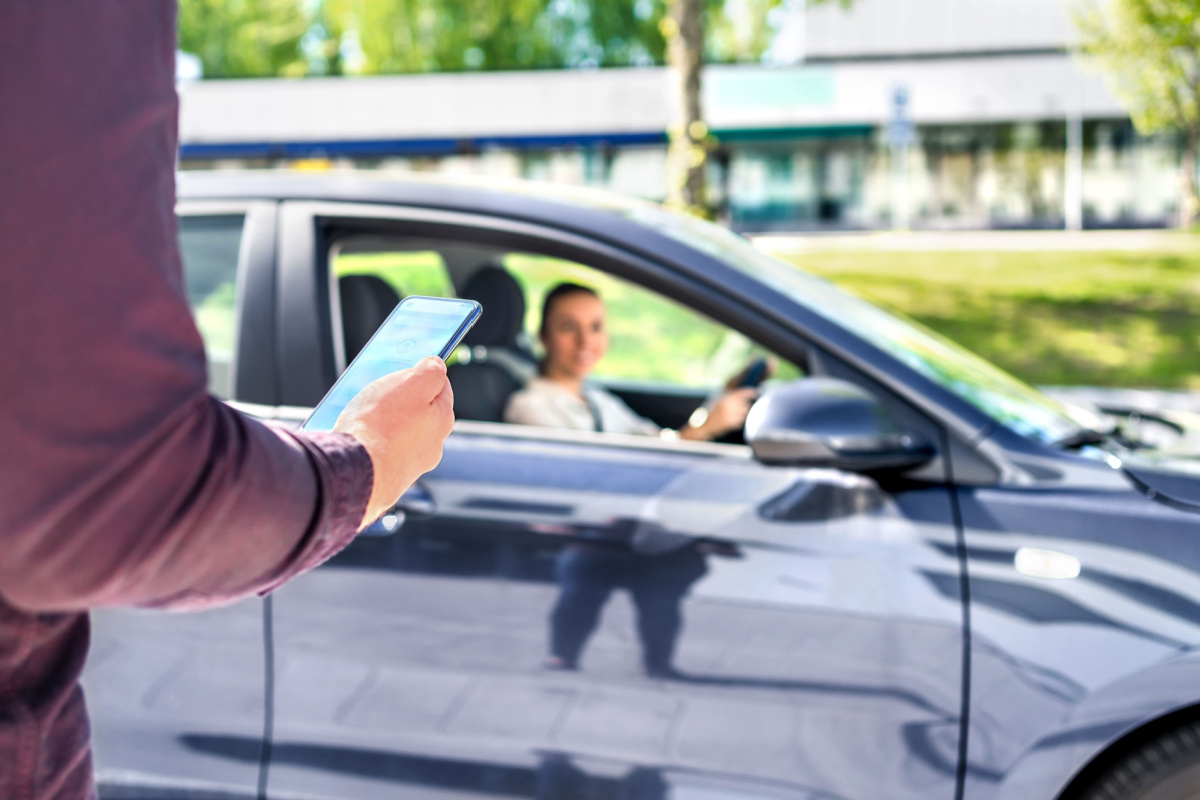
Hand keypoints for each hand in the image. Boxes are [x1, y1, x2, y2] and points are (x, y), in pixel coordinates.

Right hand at [333, 357, 454, 527]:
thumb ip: (430, 371)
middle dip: (400, 400)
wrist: (354, 472)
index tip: (406, 370)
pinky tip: (356, 439)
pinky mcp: (388, 479)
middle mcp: (432, 446)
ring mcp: (410, 466)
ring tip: (361, 416)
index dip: (422, 375)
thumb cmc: (381, 426)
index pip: (441, 388)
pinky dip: (372, 443)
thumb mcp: (411, 383)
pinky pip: (381, 452)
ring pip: (399, 434)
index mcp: (442, 420)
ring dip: (384, 423)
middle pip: (419, 412)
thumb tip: (437, 365)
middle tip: (378, 393)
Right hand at [681, 387, 757, 440]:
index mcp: (725, 398)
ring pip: (744, 413)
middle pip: (745, 405)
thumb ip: (728, 396)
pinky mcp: (731, 424)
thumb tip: (740, 394)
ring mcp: (730, 415)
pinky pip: (740, 421)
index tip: (756, 392)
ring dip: (740, 414)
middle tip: (736, 409)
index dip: (750, 392)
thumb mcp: (717, 400)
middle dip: (743, 406)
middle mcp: (729, 406)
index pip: (742, 393)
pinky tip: (729, 421)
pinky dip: (737, 421)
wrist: (702, 425)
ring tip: (730, 415)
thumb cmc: (710, 411)